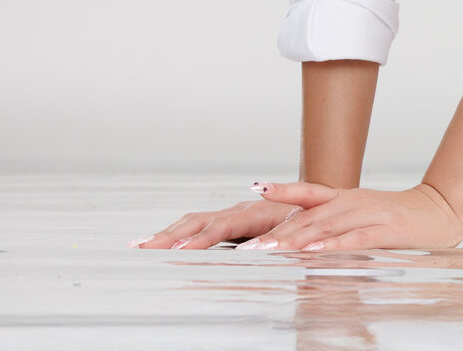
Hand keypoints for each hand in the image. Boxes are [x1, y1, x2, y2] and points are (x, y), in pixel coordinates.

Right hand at [132, 196, 298, 249]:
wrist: (321, 207)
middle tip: (144, 248)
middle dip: (171, 236)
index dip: (202, 238)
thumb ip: (279, 243)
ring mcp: (231, 214)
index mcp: (258, 211)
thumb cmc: (311, 223)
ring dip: (167, 234)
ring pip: (194, 222)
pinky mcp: (227, 222)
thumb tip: (257, 255)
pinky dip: (175, 234)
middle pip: (200, 221)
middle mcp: (240, 210)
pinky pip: (196, 226)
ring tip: (140, 246)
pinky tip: (156, 243)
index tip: (181, 250)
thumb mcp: (300, 233)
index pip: (224, 225)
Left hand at [234, 180, 462, 251]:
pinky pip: (355, 239)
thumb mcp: (361, 213)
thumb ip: (332, 220)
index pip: (309, 190)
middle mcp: (353, 201)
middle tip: (250, 246)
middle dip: (278, 232)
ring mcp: (370, 214)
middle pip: (310, 216)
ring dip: (297, 240)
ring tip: (271, 250)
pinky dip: (333, 245)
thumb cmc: (396, 218)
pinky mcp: (386, 230)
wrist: (439, 212)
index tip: (255, 189)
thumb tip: (299, 235)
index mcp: (345, 196)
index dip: (283, 189)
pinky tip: (314, 251)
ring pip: (326, 227)